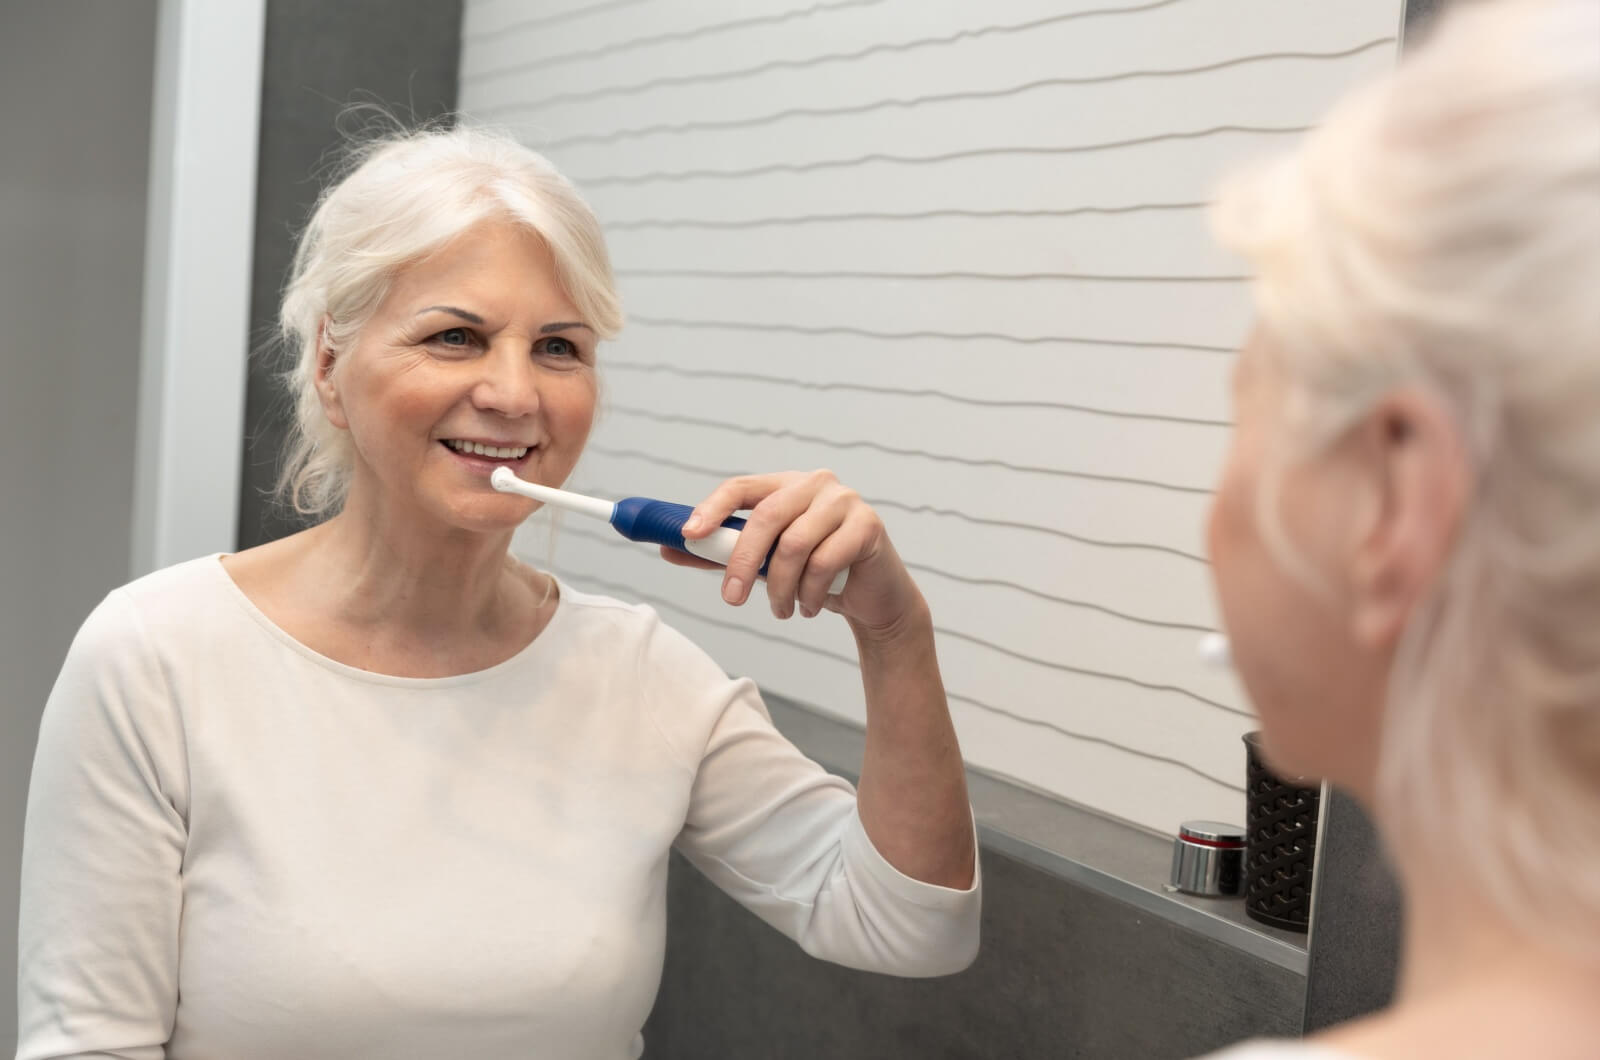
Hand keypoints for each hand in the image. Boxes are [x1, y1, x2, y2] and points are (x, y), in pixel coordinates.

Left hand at [659, 469, 925, 636]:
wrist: (873, 597)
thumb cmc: (815, 573)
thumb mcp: (764, 563)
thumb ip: (721, 553)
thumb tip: (670, 548)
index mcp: (786, 484)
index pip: (741, 486)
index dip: (712, 508)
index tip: (689, 535)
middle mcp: (815, 484)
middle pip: (765, 516)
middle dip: (742, 562)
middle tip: (732, 599)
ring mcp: (844, 501)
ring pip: (794, 545)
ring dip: (781, 588)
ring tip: (782, 610)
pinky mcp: (868, 525)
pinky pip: (825, 562)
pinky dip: (810, 594)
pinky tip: (809, 606)